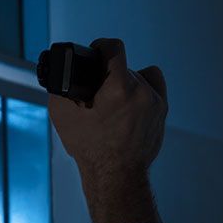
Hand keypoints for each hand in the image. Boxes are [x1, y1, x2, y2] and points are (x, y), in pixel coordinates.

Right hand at [45, 37, 167, 178]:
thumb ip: (61, 88)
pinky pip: (154, 83)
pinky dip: (142, 87)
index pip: (113, 47)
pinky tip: (131, 97)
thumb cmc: (90, 149)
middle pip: (123, 66)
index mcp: (119, 88)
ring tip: (113, 100)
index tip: (94, 52)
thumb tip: (61, 74)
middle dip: (108, 75)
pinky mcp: (162, 110)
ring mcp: (155, 101)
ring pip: (138, 75)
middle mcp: (141, 91)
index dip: (100, 46)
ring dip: (124, 82)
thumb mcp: (63, 115)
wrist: (116, 176)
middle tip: (97, 93)